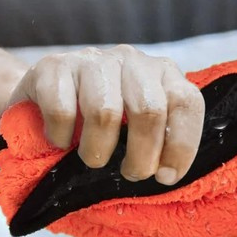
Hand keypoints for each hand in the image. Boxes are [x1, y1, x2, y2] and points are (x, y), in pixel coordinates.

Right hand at [9, 45, 204, 184]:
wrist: (50, 94)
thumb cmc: (108, 120)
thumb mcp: (142, 127)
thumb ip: (161, 141)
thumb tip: (167, 175)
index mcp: (164, 74)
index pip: (186, 103)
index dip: (181, 146)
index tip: (166, 177)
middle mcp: (133, 61)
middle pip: (149, 111)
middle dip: (142, 156)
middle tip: (131, 174)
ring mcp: (93, 60)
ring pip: (105, 112)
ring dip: (99, 150)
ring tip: (95, 160)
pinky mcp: (54, 65)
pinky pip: (62, 110)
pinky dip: (62, 136)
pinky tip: (63, 141)